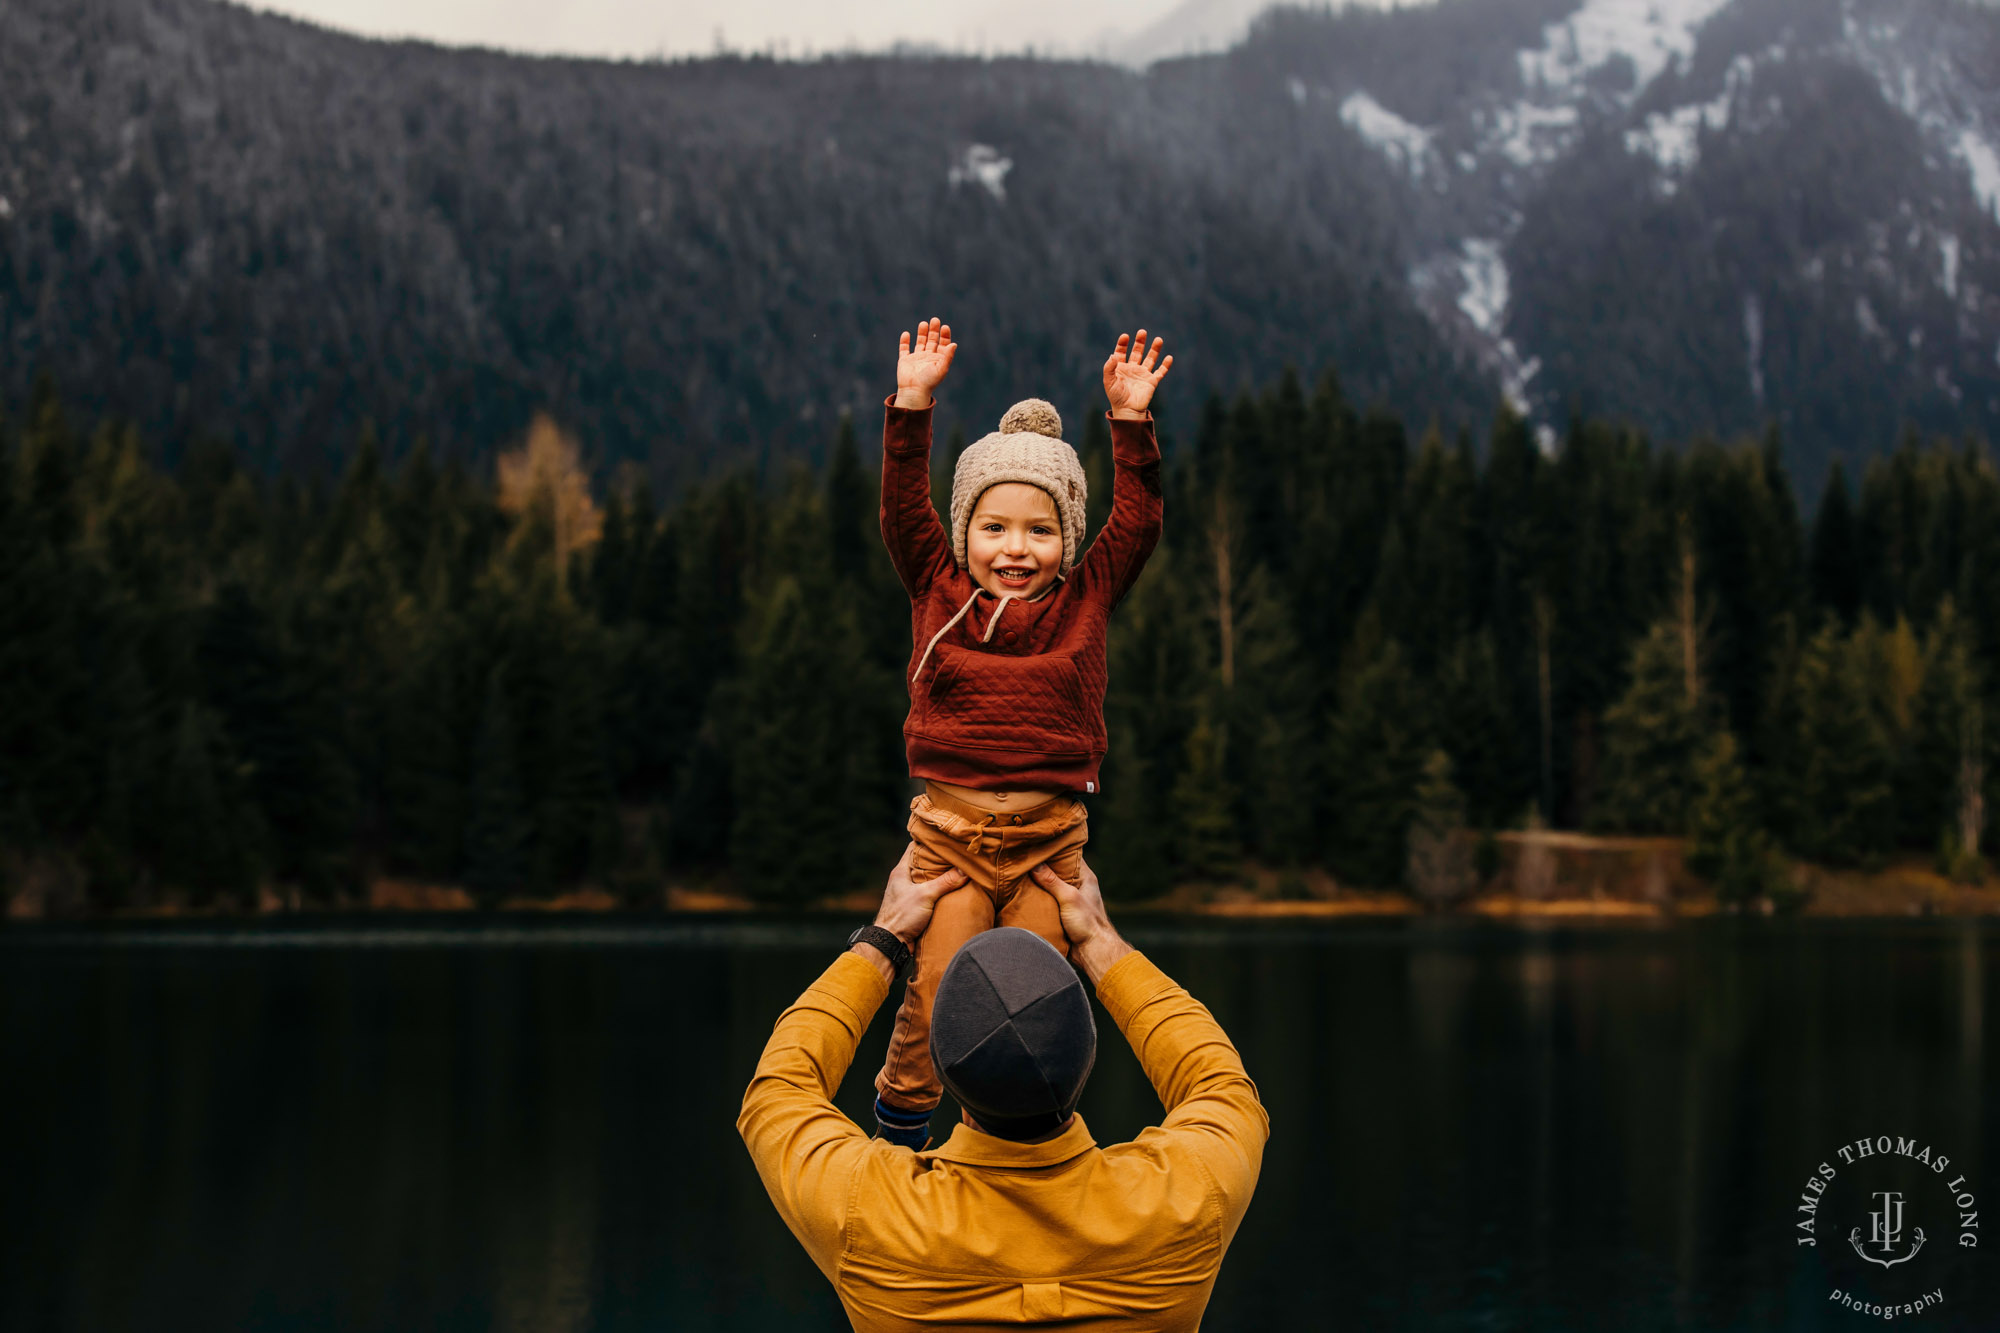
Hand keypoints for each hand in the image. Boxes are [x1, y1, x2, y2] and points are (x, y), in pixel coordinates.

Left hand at [874, 843, 965, 944]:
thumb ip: (945, 882)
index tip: (945, 839)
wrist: (890, 943)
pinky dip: (938, 893)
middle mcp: (903, 881)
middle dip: (939, 861)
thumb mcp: (925, 895)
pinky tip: (951, 893)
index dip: (929, 842)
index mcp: (901, 871)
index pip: (914, 848)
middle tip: (956, 855)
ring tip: (958, 872)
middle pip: (922, 864)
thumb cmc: (901, 916)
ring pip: (926, 880)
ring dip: (940, 878)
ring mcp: (907, 894)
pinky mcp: (913, 907)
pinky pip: (928, 895)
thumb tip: (964, 870)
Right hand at [895, 317, 955, 408]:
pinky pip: (904, 349)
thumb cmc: (929, 381)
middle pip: (932, 340)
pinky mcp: (905, 360)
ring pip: (920, 342)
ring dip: (922, 333)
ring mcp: (916, 358)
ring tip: (923, 323)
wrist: (914, 391)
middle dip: (934, 330)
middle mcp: (928, 357)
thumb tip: (954, 344)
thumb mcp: (941, 369)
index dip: (944, 335)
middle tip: (935, 320)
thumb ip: (948, 356)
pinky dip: (904, 341)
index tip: (944, 327)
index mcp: (938, 359)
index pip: (943, 344)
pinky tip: (906, 334)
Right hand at [1031, 859, 1134, 982]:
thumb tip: (1035, 865)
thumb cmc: (1088, 923)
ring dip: (1038, 884)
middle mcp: (1078, 886)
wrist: (1092, 951)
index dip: (1056, 849)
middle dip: (1042, 866)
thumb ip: (1052, 881)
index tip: (1039, 842)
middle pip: (1057, 871)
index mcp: (1085, 877)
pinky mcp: (1062, 914)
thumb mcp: (1069, 897)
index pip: (1070, 856)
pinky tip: (1024, 894)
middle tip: (1024, 857)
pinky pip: (1047, 901)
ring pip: (1051, 887)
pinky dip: (1038, 898)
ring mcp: (1070, 900)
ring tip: (1020, 874)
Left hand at [1102, 329, 1171, 419]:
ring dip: (1154, 349)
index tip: (1125, 336)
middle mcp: (1132, 368)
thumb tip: (1112, 355)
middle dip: (1140, 342)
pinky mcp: (1152, 381)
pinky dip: (1165, 365)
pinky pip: (1160, 372)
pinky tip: (1169, 357)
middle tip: (1142, 332)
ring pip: (1150, 359)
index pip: (1121, 352)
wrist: (1127, 410)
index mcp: (1121, 367)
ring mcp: (1143, 374)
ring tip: (1159, 339)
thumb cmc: (1116, 397)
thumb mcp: (1109, 381)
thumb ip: (1109, 368)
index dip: (1123, 344)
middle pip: (1137, 351)